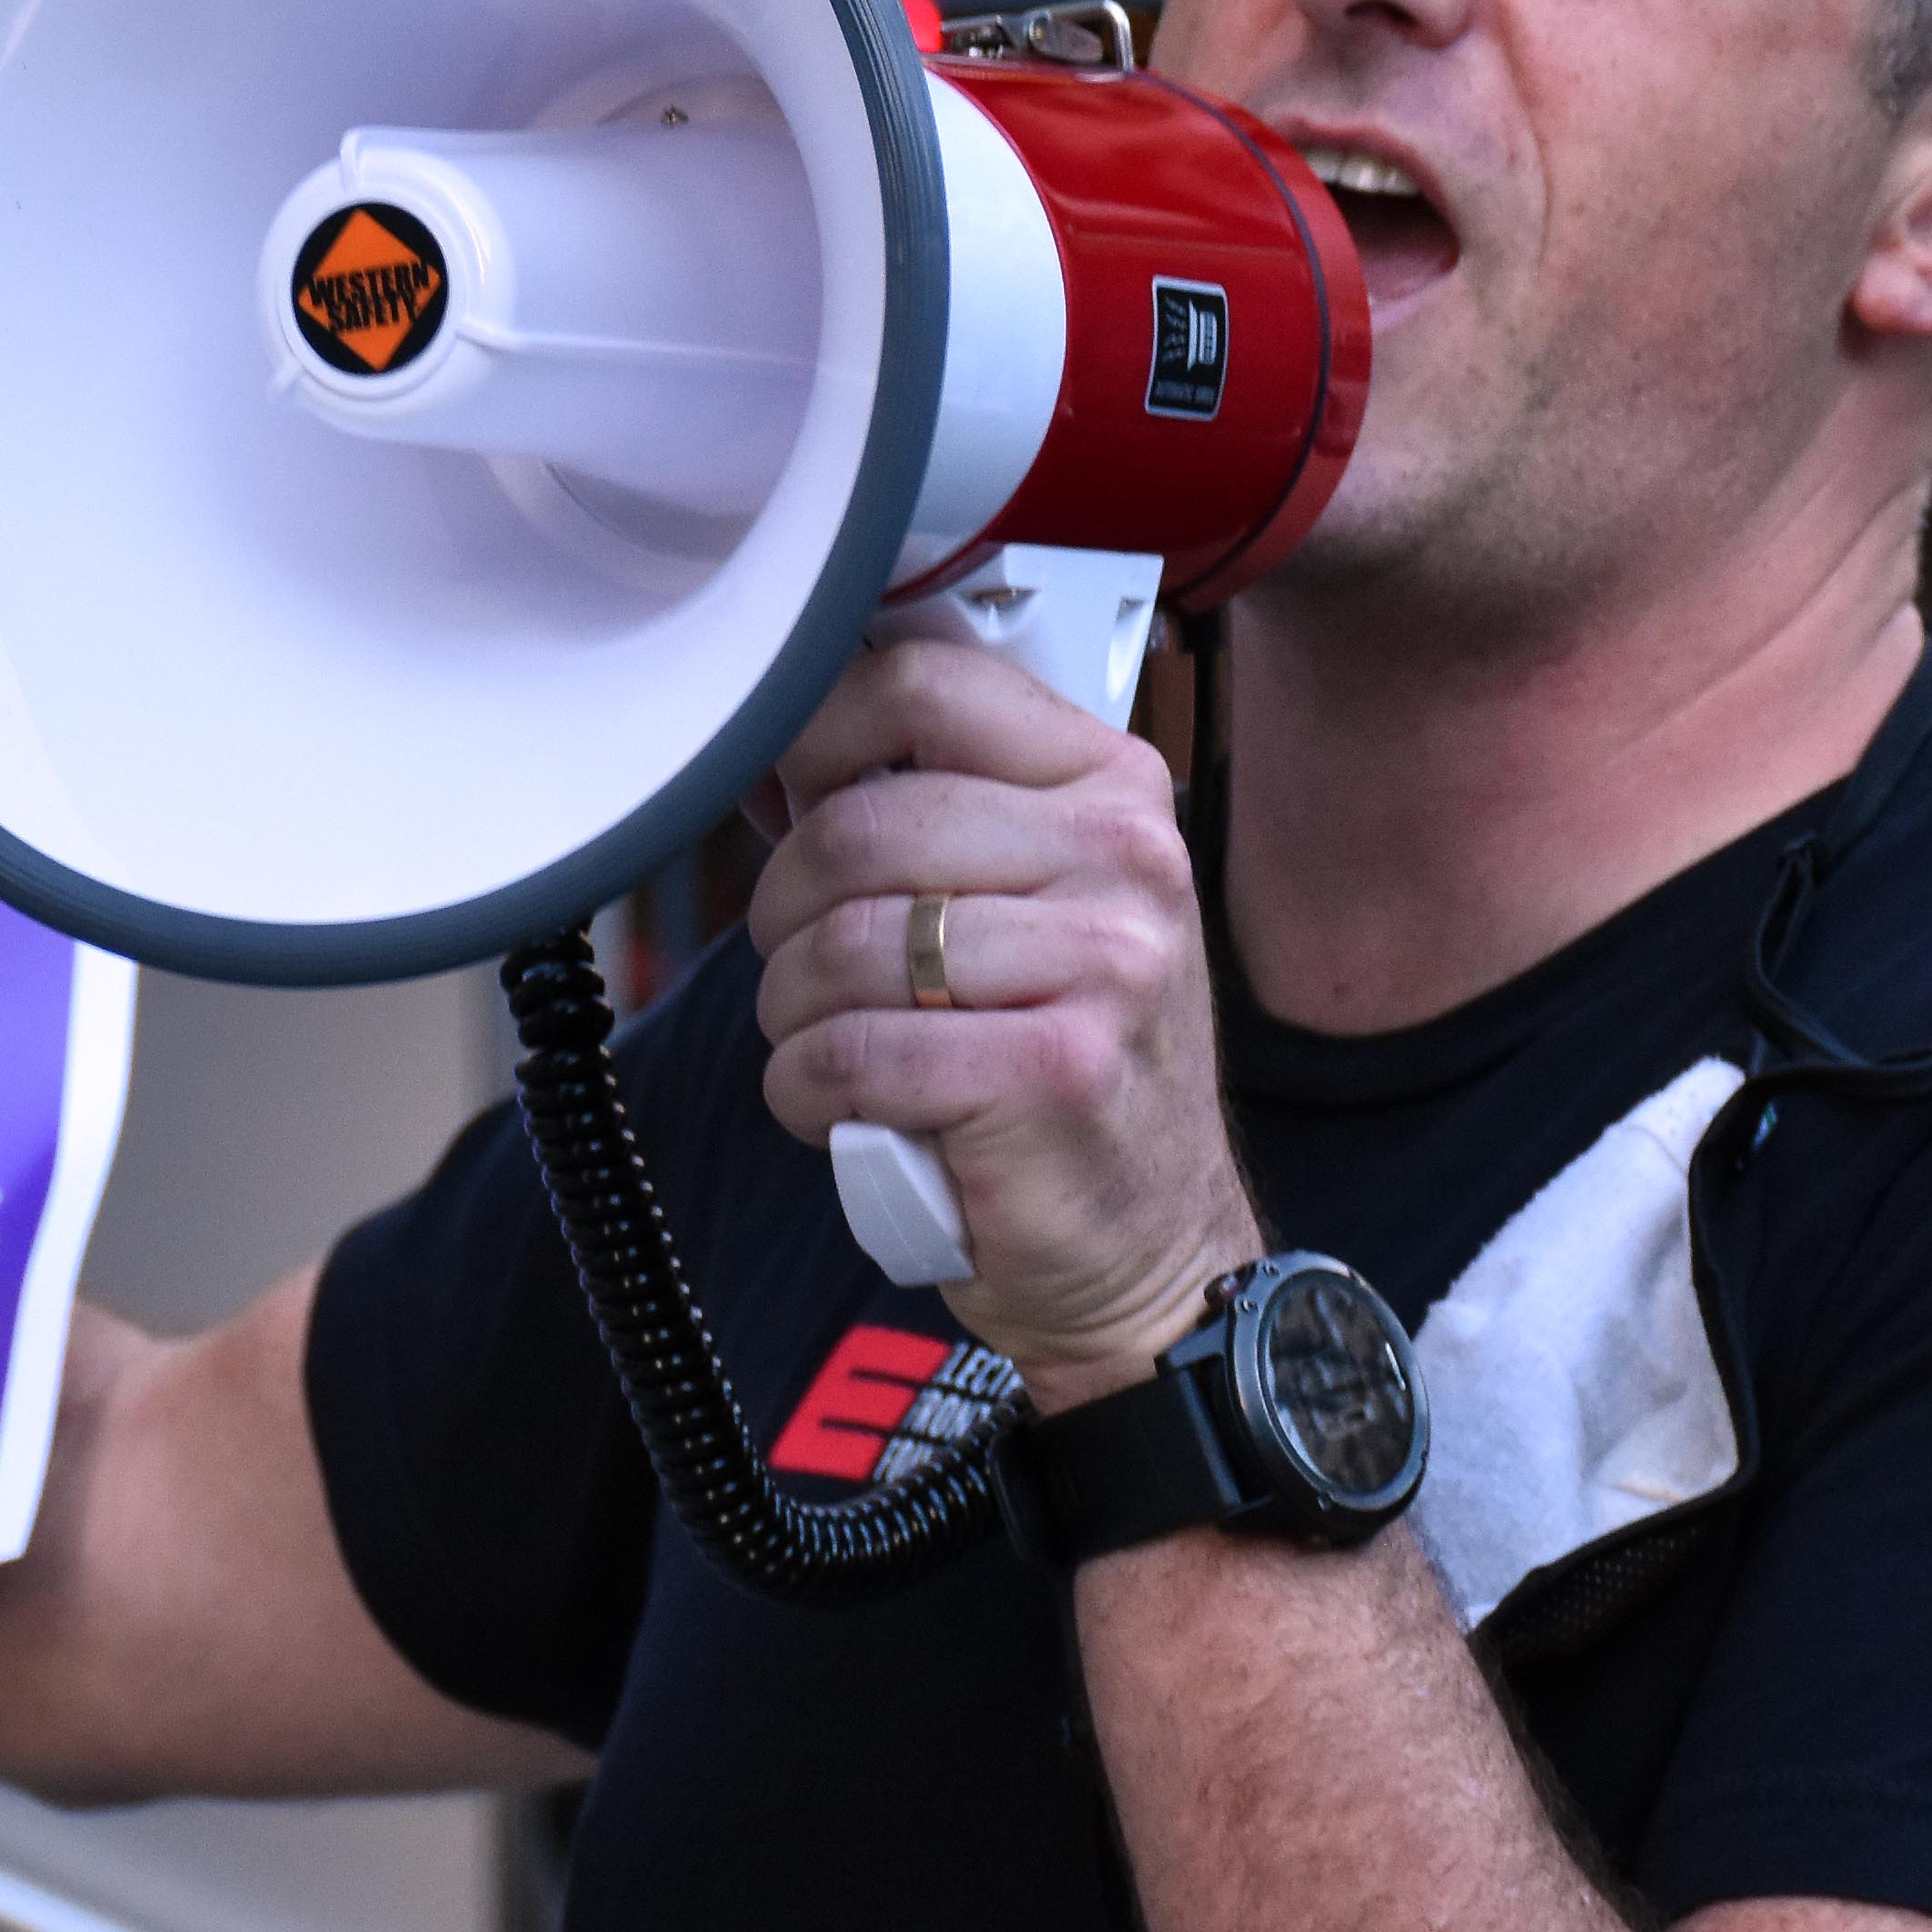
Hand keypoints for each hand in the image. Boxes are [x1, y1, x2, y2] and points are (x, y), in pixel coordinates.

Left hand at [744, 640, 1261, 1400]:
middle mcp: (1127, 860)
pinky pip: (849, 1053)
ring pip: (843, 945)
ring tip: (825, 1042)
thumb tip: (778, 746)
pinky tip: (840, 1108)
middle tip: (800, 963)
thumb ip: (938, 812)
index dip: (814, 735)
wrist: (1153, 1246)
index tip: (781, 794)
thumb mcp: (1040, 904)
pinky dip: (807, 1091)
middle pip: (860, 824)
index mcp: (1117, 787)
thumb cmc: (1069, 1066)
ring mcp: (1106, 965)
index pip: (922, 685)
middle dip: (784, 906)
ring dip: (790, 1010)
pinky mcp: (1054, 1073)